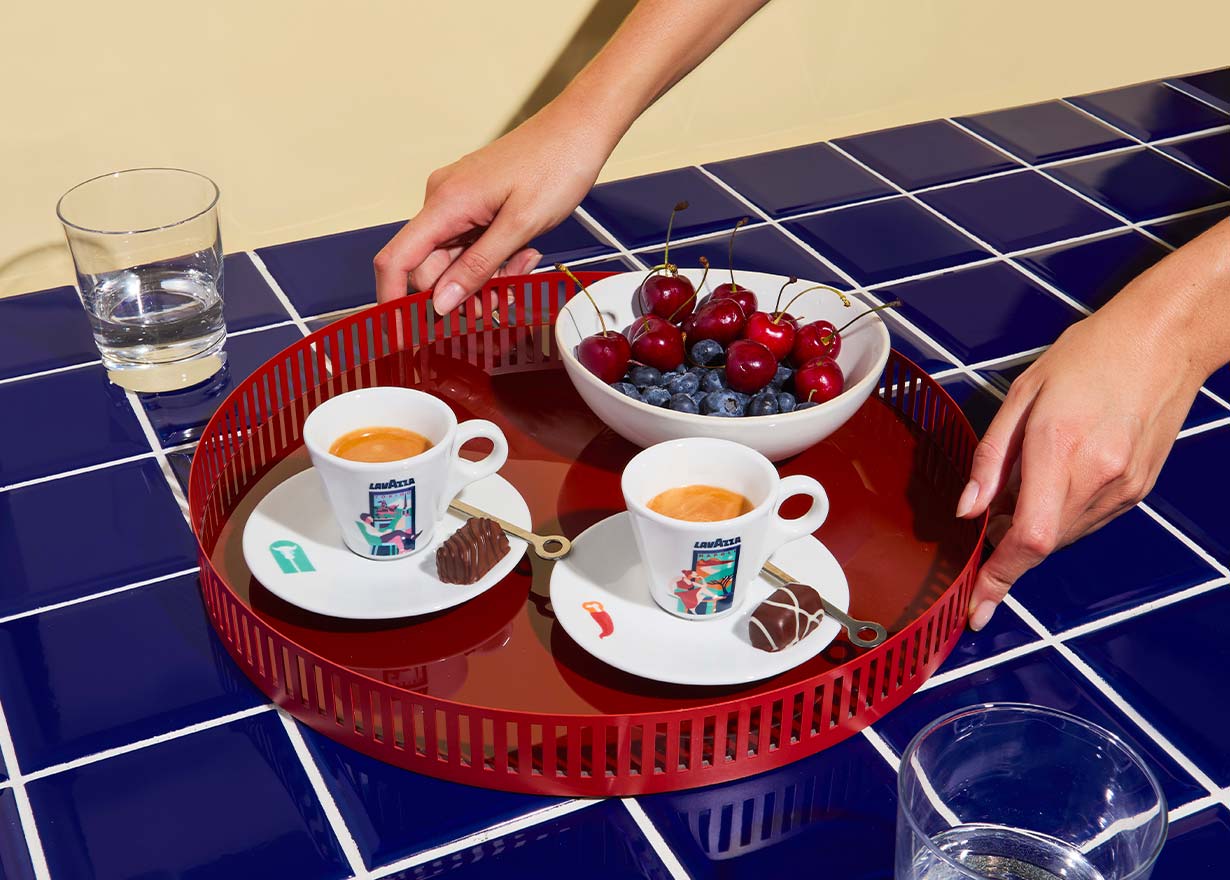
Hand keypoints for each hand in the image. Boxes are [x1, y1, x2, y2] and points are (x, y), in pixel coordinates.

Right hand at [374, 105, 610, 311]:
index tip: (405, 333)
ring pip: (458, 261)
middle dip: (463, 294)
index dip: (394, 300)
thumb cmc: (556, 166)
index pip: (396, 260)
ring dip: (487, 278)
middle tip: (501, 303)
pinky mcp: (477, 204)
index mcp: (445, 204)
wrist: (580, 130)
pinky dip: (496, 260)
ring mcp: (459, 203)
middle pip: (432, 268)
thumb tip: (441, 304)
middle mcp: (443, 201)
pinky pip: (474, 246)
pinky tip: (525, 254)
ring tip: (524, 269)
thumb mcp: (521, 226)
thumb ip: (478, 267)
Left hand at [957, 279, 1205, 630]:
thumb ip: (990, 459)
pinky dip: (1061, 515)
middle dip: (1006, 546)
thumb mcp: (1021, 395)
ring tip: (1023, 483)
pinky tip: (1055, 479)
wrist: (1164, 341)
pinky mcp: (1137, 491)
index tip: (978, 604)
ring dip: (1033, 529)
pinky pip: (1087, 520)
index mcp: (1060, 449)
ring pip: (1065, 536)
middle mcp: (1098, 477)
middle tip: (986, 518)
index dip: (999, 577)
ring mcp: (1124, 488)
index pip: (1028, 537)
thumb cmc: (1090, 356)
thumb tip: (968, 510)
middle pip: (1042, 543)